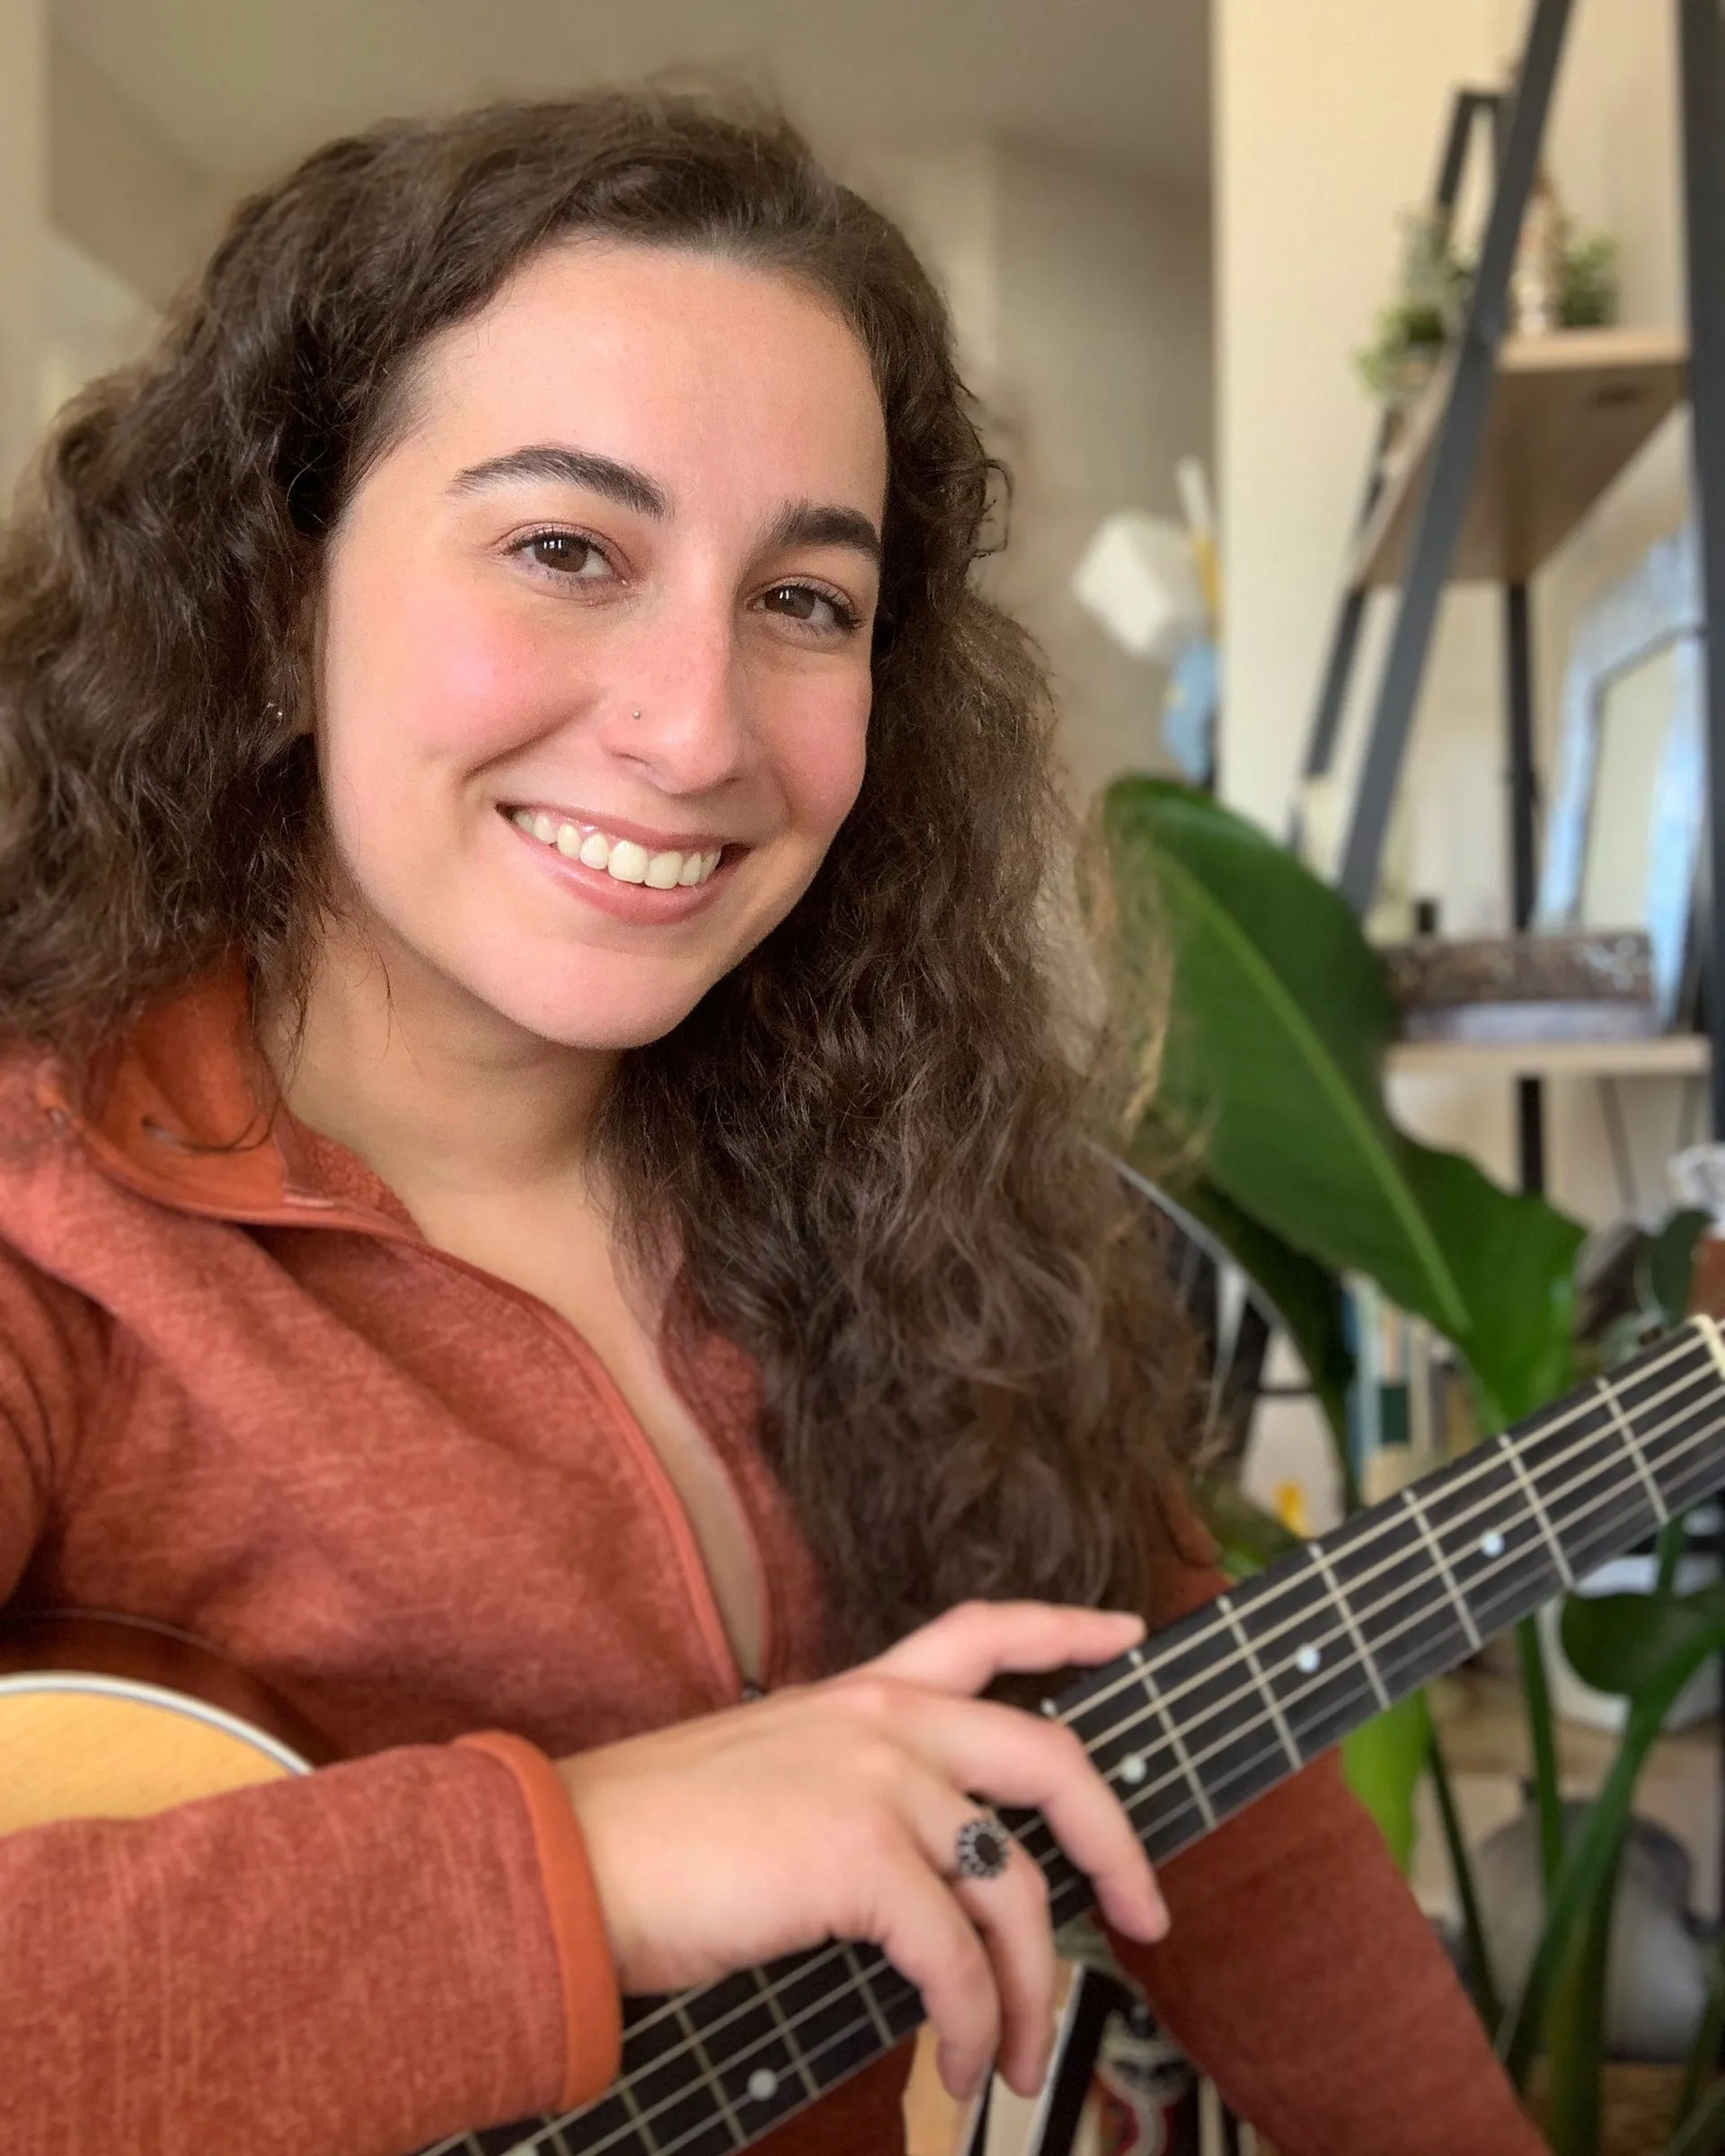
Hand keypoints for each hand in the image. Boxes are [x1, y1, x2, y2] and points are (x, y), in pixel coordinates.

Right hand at [555, 1601, 1167, 2098]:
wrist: (568, 1864)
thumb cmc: (653, 1842)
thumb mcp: (772, 1784)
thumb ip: (856, 1800)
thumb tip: (931, 1884)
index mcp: (860, 1694)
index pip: (982, 1631)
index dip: (1065, 1631)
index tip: (1126, 1639)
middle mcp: (882, 1719)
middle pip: (1049, 1759)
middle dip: (1116, 1843)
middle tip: (1146, 1915)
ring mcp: (876, 1781)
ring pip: (1013, 1889)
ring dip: (1035, 1990)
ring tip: (1018, 2063)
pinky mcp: (859, 1855)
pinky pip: (959, 1957)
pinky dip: (974, 2024)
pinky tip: (958, 2064)